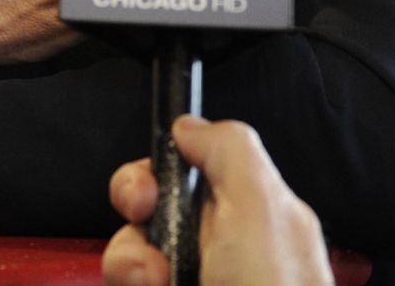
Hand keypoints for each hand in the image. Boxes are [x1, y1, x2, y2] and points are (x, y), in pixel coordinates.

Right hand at [103, 116, 332, 285]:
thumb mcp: (263, 211)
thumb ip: (229, 150)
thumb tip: (189, 125)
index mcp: (250, 215)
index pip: (185, 174)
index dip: (153, 178)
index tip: (147, 196)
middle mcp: (219, 254)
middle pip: (146, 221)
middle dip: (134, 235)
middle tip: (154, 258)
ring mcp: (193, 283)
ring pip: (131, 264)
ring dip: (131, 272)